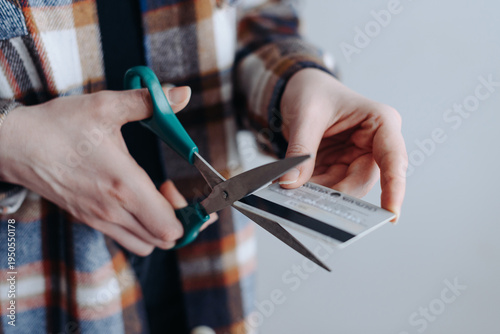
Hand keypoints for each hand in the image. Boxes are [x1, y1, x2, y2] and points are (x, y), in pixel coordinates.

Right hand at [0, 86, 207, 254]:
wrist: (15, 145)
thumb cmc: (59, 126)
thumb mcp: (105, 106)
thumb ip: (149, 102)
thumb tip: (183, 93)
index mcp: (124, 184)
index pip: (169, 226)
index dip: (189, 214)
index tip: (184, 189)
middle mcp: (113, 210)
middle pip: (163, 240)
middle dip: (179, 220)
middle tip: (172, 191)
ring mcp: (99, 219)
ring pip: (145, 244)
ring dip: (159, 227)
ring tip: (155, 198)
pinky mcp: (89, 220)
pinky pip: (126, 238)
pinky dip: (140, 228)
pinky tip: (135, 201)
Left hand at [279, 68, 407, 220]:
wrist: (299, 89)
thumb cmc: (312, 91)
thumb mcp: (306, 115)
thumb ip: (300, 150)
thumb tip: (291, 182)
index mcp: (380, 123)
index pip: (393, 159)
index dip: (394, 188)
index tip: (392, 214)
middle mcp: (374, 145)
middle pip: (363, 180)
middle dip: (337, 194)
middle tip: (310, 204)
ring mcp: (356, 158)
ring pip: (343, 188)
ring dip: (320, 194)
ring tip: (295, 195)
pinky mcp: (339, 168)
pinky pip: (328, 186)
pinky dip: (311, 190)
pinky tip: (295, 190)